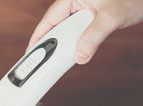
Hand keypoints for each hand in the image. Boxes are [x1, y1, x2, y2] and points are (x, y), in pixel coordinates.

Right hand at [27, 0, 142, 63]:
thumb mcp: (112, 18)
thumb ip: (93, 37)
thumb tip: (80, 57)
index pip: (50, 18)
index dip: (39, 36)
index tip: (30, 53)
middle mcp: (77, 1)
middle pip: (56, 26)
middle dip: (51, 44)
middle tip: (42, 63)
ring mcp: (85, 9)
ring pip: (67, 30)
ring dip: (65, 45)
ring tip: (57, 62)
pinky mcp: (93, 17)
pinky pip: (78, 33)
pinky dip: (75, 44)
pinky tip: (75, 53)